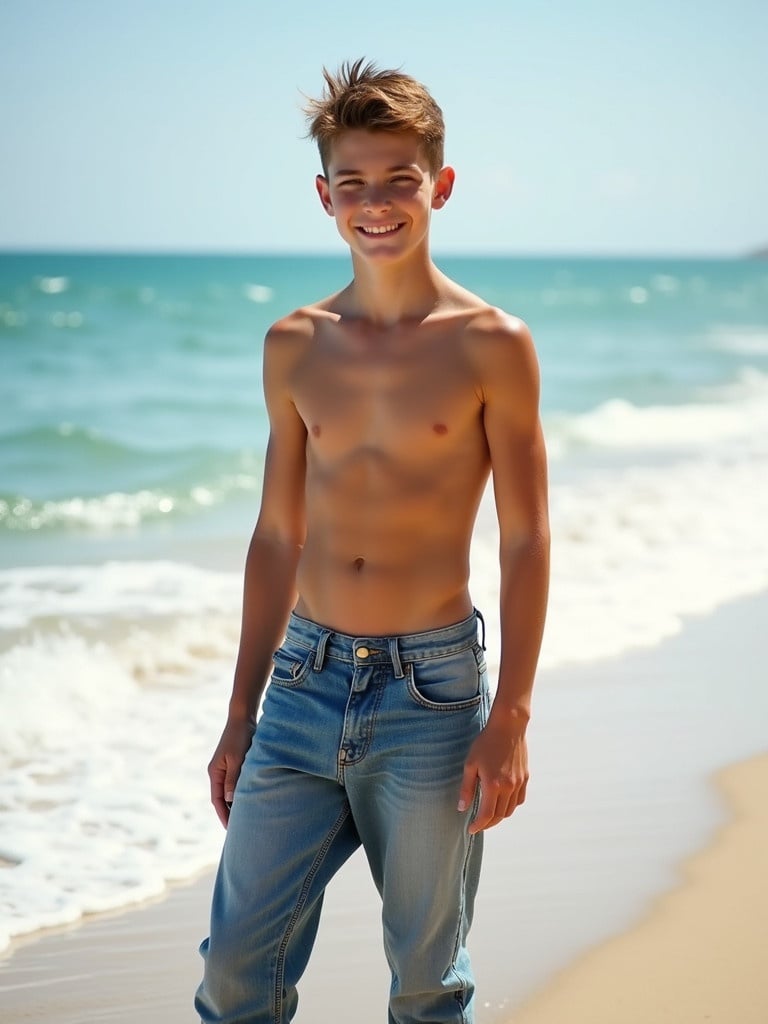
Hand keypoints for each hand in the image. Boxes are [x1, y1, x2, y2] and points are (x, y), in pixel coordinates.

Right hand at [208, 717, 254, 827]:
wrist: (242, 717)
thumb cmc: (240, 737)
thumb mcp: (237, 759)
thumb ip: (233, 779)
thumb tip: (230, 800)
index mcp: (215, 773)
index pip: (217, 800)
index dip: (223, 815)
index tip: (231, 830)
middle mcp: (218, 772)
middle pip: (221, 798)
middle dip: (228, 813)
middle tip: (238, 830)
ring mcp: (225, 768)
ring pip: (229, 791)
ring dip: (235, 804)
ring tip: (245, 818)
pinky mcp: (234, 763)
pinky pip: (235, 783)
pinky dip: (240, 793)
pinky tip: (250, 799)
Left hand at [457, 711, 528, 833]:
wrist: (508, 727)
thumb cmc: (486, 743)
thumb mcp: (470, 764)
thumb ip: (467, 788)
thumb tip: (462, 808)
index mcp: (493, 785)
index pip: (486, 815)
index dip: (478, 825)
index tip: (471, 829)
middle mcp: (508, 787)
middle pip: (499, 815)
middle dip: (488, 824)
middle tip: (478, 824)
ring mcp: (519, 783)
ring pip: (510, 809)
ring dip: (499, 816)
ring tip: (489, 815)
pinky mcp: (525, 778)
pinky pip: (519, 800)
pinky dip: (510, 806)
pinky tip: (502, 802)